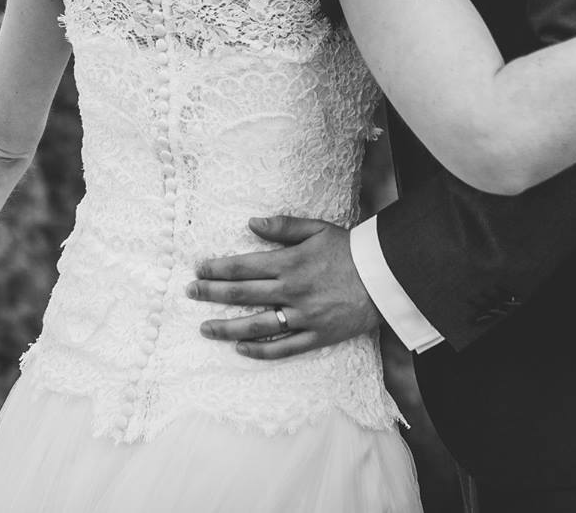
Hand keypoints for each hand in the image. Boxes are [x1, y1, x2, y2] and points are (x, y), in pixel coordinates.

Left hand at [187, 217, 381, 360]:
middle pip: (242, 295)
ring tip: (205, 328)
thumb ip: (283, 226)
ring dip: (227, 327)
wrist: (385, 276)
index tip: (198, 270)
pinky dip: (260, 351)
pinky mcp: (317, 336)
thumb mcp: (317, 228)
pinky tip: (241, 349)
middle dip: (212, 294)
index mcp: (289, 263)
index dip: (216, 269)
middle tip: (190, 293)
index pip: (242, 267)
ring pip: (256, 326)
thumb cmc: (350, 248)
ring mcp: (303, 317)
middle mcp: (291, 292)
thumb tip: (250, 223)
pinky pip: (283, 348)